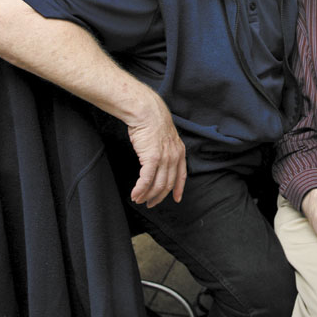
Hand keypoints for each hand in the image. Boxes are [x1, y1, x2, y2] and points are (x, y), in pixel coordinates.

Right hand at [127, 90, 187, 207]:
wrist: (147, 112)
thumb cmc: (152, 123)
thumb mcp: (165, 138)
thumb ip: (165, 151)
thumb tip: (159, 161)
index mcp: (179, 152)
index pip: (182, 175)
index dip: (179, 189)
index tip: (177, 198)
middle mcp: (174, 157)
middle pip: (168, 184)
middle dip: (158, 197)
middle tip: (150, 203)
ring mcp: (164, 158)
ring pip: (157, 185)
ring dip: (147, 195)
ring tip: (139, 200)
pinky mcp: (152, 158)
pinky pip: (146, 180)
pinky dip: (140, 190)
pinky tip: (134, 194)